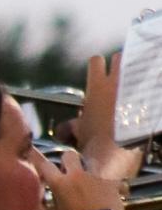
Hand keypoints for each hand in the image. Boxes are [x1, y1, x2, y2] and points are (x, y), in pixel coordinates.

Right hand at [36, 147, 124, 209]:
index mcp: (60, 184)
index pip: (46, 166)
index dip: (41, 164)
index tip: (40, 165)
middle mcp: (77, 175)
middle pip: (69, 155)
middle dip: (67, 161)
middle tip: (67, 171)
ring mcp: (96, 178)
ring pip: (91, 162)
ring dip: (88, 168)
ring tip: (88, 180)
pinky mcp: (113, 184)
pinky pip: (109, 178)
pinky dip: (107, 184)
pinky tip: (106, 192)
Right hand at [64, 54, 138, 182]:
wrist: (121, 151)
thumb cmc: (98, 141)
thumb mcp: (80, 133)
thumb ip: (71, 126)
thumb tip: (61, 130)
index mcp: (97, 86)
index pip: (96, 61)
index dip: (96, 66)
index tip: (97, 73)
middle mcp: (117, 81)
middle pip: (119, 58)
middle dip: (119, 65)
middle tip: (117, 77)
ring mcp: (135, 87)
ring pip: (135, 67)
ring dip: (132, 73)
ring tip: (131, 85)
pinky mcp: (149, 97)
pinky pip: (148, 84)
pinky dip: (144, 89)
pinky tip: (141, 100)